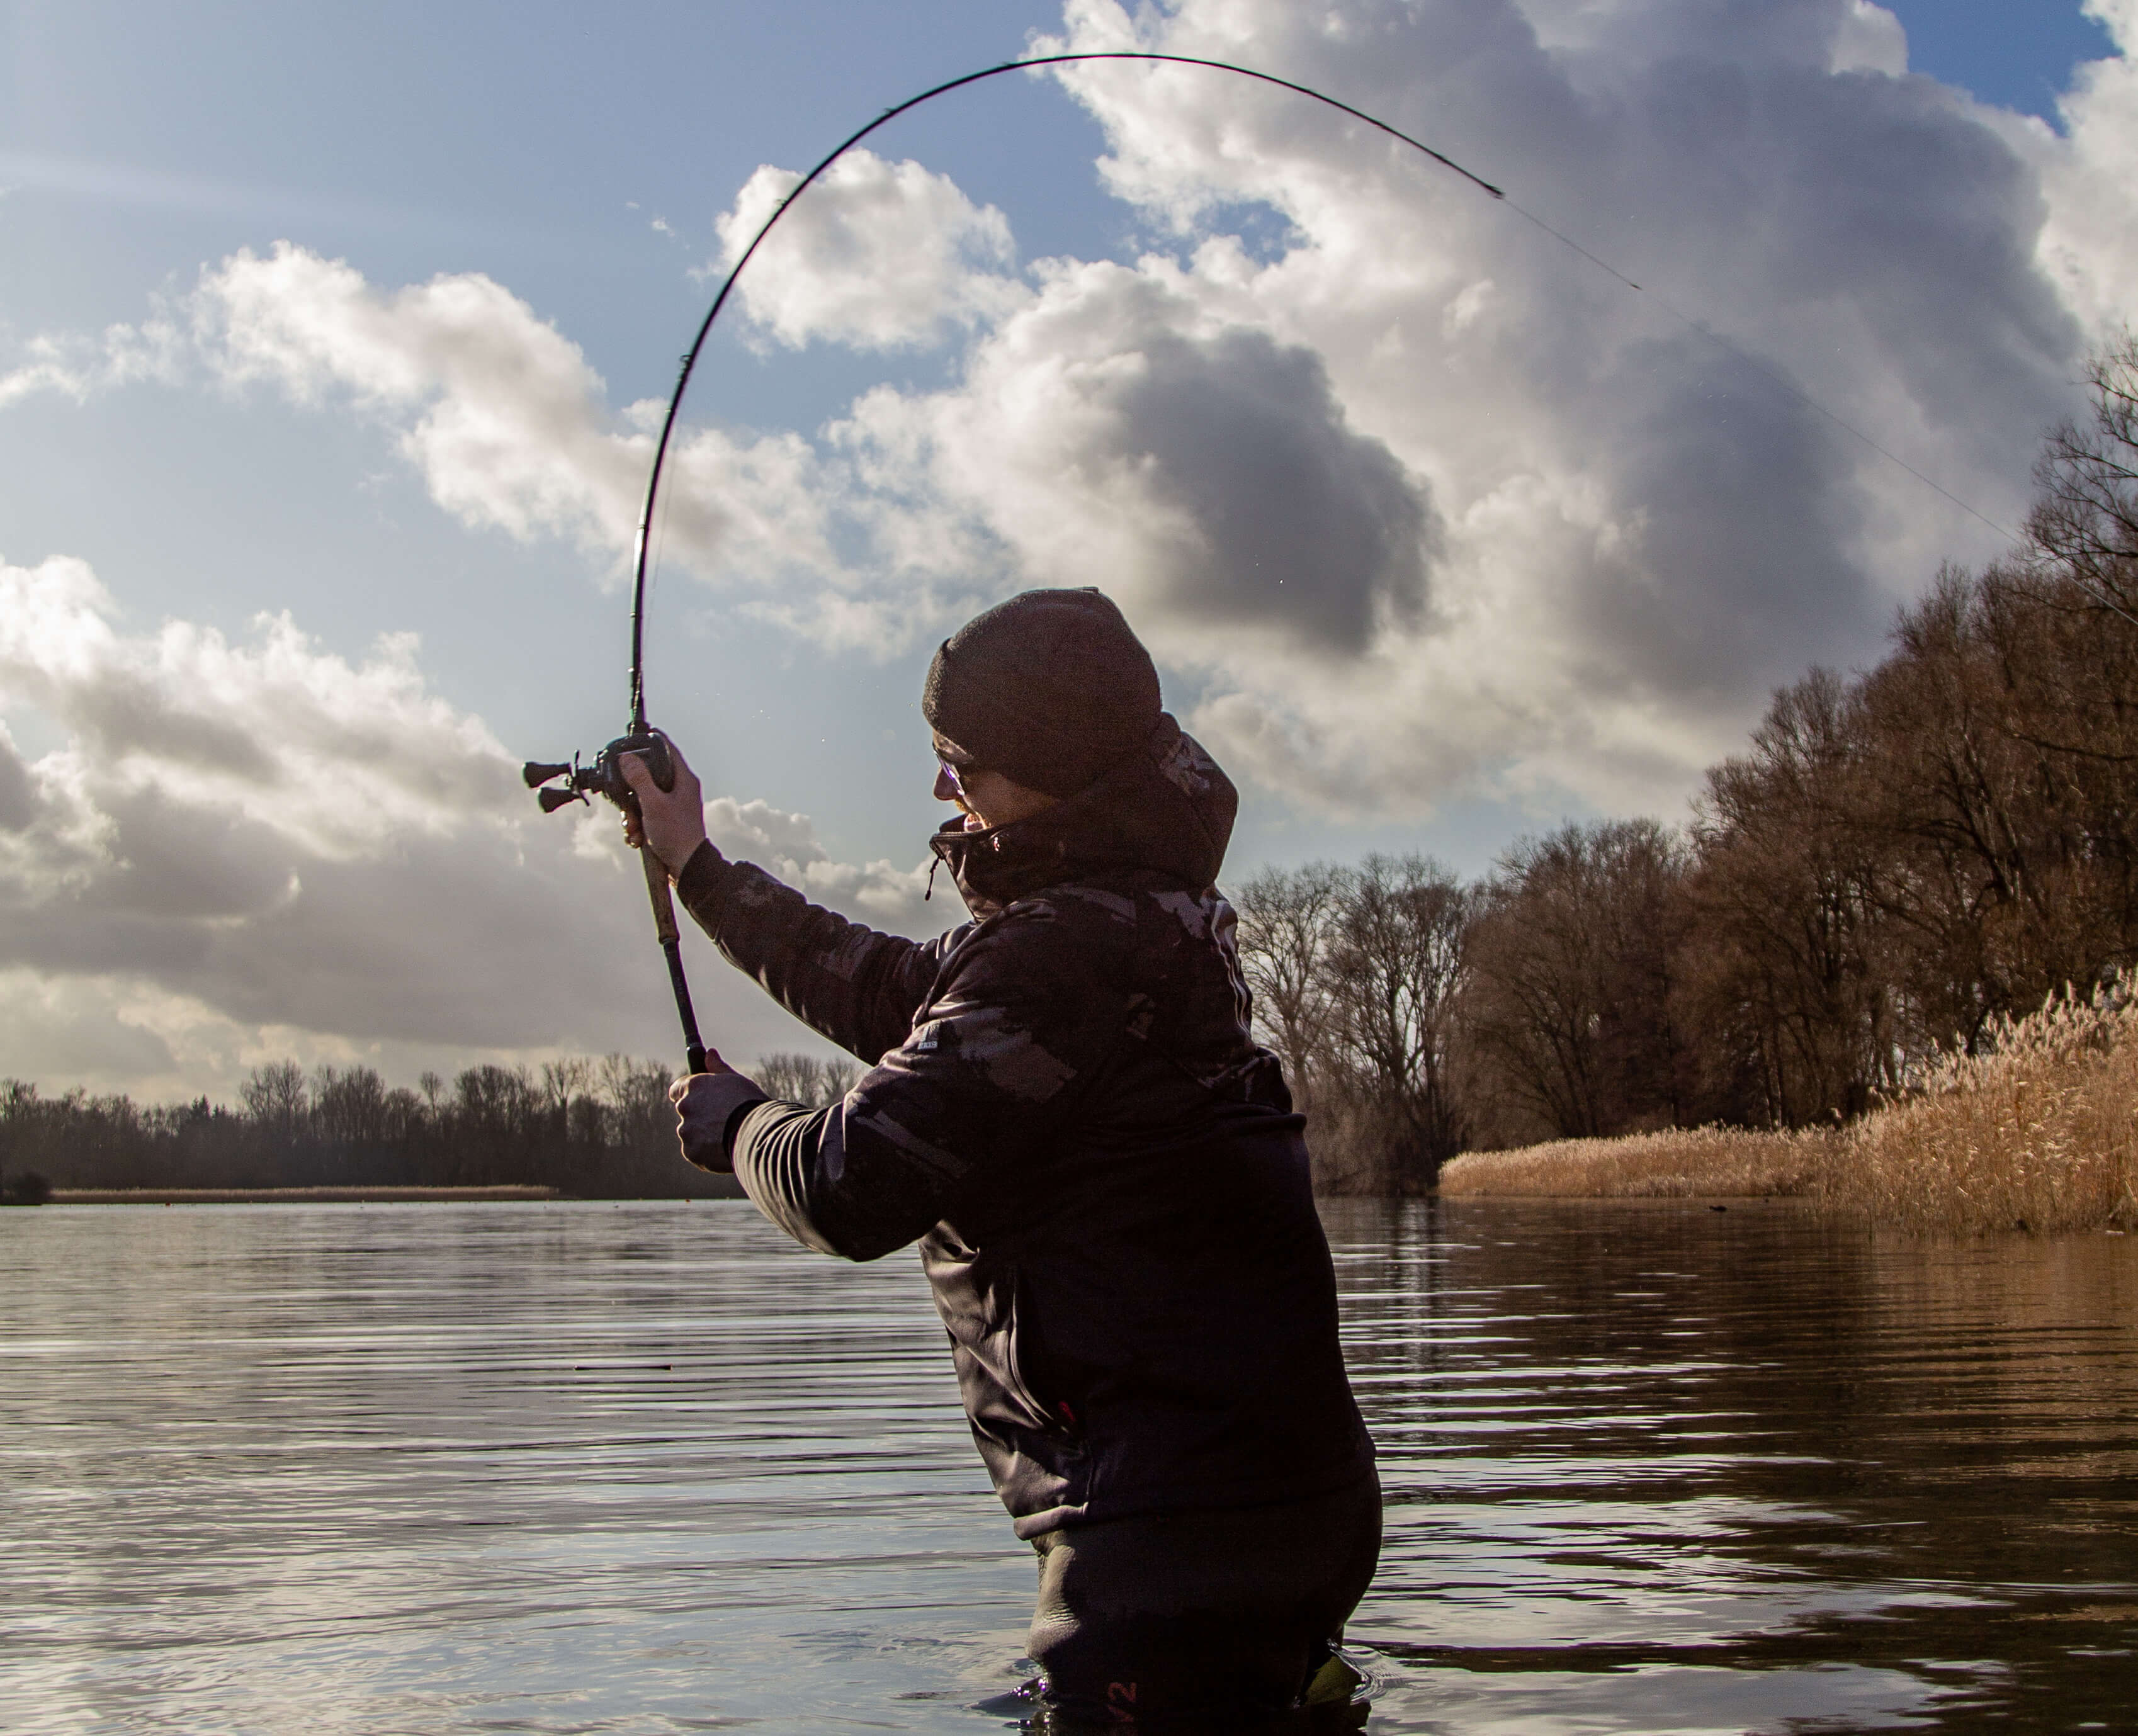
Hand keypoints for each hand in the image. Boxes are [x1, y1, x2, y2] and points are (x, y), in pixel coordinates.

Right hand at [620, 739, 707, 875]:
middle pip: (648, 776)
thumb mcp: (653, 804)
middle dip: (632, 794)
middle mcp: (680, 790)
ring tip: (633, 828)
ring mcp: (673, 806)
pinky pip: (645, 816)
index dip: (653, 739)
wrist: (688, 868)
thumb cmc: (677, 836)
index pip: (669, 749)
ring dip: (632, 815)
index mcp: (684, 780)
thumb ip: (640, 779)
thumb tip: (628, 758)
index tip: (640, 731)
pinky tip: (637, 839)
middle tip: (627, 806)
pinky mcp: (666, 821)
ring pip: (643, 799)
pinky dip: (637, 826)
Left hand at [670, 1057, 739, 1167]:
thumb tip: (709, 1053)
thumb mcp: (736, 1081)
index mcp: (693, 1086)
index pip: (678, 1089)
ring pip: (691, 1133)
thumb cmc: (750, 1104)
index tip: (700, 1099)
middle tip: (722, 1120)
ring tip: (728, 1136)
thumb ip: (717, 1068)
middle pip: (686, 1112)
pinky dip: (706, 1152)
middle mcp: (685, 1107)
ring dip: (703, 1135)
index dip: (688, 1094)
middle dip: (699, 1116)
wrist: (758, 1135)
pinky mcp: (691, 1152)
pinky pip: (696, 1152)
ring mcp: (686, 1131)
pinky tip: (724, 1148)